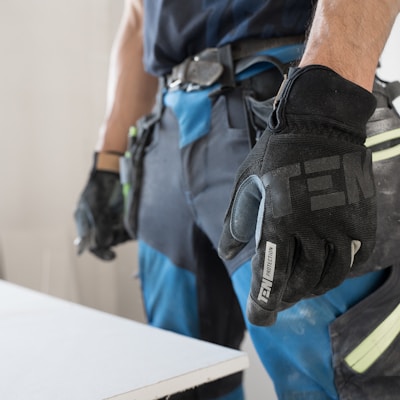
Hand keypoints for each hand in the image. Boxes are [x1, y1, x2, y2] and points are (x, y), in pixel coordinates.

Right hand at [74, 154, 130, 260]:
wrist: (110, 170)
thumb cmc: (98, 187)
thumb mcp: (95, 206)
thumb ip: (99, 225)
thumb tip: (104, 243)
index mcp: (86, 224)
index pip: (91, 245)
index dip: (101, 253)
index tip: (112, 256)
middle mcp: (99, 224)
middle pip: (107, 242)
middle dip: (115, 241)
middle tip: (123, 234)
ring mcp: (111, 221)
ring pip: (119, 236)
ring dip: (124, 235)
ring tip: (128, 226)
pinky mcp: (123, 216)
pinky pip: (128, 228)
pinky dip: (131, 228)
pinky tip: (135, 224)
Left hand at [218, 66, 376, 325]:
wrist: (323, 125)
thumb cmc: (277, 153)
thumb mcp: (247, 183)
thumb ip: (236, 223)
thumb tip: (228, 255)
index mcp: (280, 217)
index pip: (272, 273)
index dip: (264, 301)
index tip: (259, 317)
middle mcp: (314, 227)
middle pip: (300, 280)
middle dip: (284, 297)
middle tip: (274, 301)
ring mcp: (342, 225)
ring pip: (328, 276)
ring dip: (309, 289)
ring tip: (296, 290)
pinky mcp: (362, 223)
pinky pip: (350, 262)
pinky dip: (333, 274)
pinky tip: (321, 272)